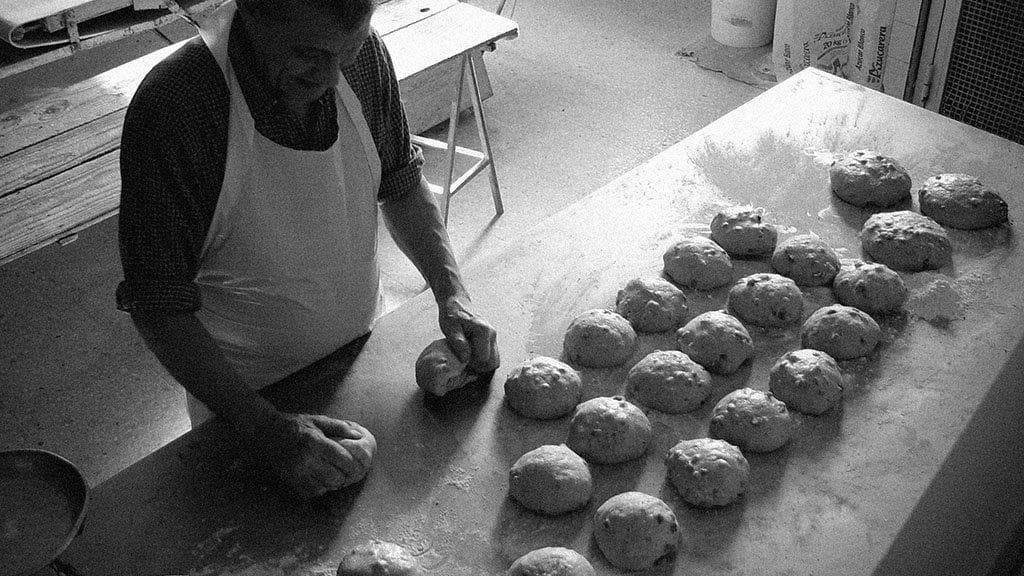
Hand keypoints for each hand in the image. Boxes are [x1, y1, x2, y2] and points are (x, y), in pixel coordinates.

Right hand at [256, 413, 374, 498]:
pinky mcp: (291, 480)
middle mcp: (307, 459)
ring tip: (334, 475)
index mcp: (315, 442)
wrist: (267, 432)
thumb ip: (339, 427)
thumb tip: (358, 435)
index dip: (353, 464)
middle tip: (346, 472)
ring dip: (333, 483)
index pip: (342, 458)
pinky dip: (320, 488)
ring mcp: (298, 472)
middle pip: (335, 477)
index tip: (358, 465)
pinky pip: (312, 492)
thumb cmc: (296, 425)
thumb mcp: (317, 420)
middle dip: (344, 476)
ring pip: (325, 487)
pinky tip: (321, 479)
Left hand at [438, 295, 499, 373]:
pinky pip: (491, 354)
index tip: (462, 358)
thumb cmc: (452, 314)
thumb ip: (459, 344)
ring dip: (481, 363)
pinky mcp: (492, 338)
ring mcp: (494, 336)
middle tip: (465, 359)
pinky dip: (482, 358)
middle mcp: (492, 334)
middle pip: (493, 362)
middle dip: (479, 366)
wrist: (457, 302)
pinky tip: (470, 352)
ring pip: (494, 359)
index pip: (484, 359)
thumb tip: (465, 359)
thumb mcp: (450, 328)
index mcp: (484, 332)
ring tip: (467, 356)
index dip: (472, 363)